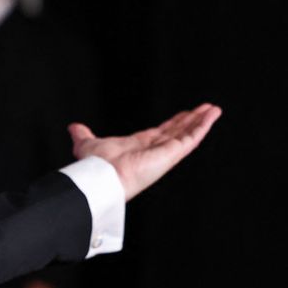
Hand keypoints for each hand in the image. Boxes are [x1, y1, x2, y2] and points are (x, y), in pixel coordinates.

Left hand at [68, 103, 220, 200]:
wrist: (102, 178)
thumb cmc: (95, 165)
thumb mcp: (87, 144)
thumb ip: (83, 135)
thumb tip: (74, 128)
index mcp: (137, 147)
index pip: (160, 133)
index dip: (172, 124)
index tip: (183, 115)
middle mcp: (153, 151)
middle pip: (177, 133)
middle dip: (190, 121)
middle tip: (204, 109)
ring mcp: (164, 153)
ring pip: (187, 134)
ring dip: (201, 121)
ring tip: (213, 109)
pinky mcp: (171, 154)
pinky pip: (191, 138)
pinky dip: (203, 126)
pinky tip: (212, 115)